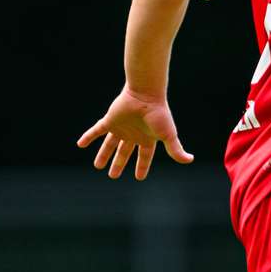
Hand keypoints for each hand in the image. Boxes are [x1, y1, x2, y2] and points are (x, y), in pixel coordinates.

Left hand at [76, 86, 193, 179]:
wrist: (145, 94)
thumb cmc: (159, 114)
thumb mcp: (168, 135)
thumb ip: (176, 149)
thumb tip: (190, 160)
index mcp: (147, 139)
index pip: (144, 156)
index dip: (142, 167)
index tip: (139, 177)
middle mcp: (133, 134)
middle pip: (124, 152)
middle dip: (119, 164)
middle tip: (113, 176)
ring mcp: (121, 127)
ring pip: (110, 144)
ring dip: (104, 154)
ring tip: (97, 166)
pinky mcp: (109, 120)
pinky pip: (96, 130)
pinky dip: (88, 137)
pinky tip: (80, 144)